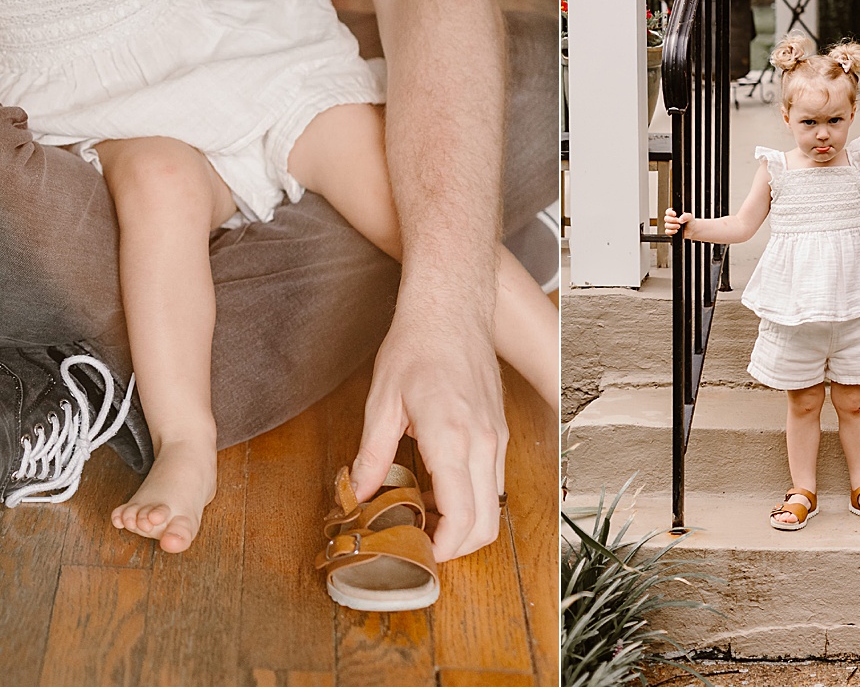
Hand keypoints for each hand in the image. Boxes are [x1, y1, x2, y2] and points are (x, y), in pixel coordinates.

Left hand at [352, 299, 506, 562]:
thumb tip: (359, 495)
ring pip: (495, 505)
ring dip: (465, 523)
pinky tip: (440, 484)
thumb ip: (372, 455)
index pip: (462, 517)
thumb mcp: (381, 401)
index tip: (417, 551)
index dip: (442, 548)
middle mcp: (483, 443)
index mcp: (452, 438)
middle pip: (486, 524)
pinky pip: (494, 481)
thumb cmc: (417, 346)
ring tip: (424, 513)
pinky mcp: (500, 430)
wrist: (452, 307)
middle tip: (418, 541)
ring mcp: (497, 437)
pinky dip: (473, 498)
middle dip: (455, 546)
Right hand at [664, 210, 694, 237]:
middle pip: (666, 218)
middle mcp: (671, 219)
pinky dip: (671, 231)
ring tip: (679, 226)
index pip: (668, 211)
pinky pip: (667, 232)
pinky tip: (676, 231)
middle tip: (678, 221)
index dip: (670, 212)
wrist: (693, 231)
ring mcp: (670, 226)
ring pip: (666, 225)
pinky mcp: (671, 232)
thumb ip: (686, 216)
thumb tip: (680, 220)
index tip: (675, 214)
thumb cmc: (690, 222)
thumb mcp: (690, 217)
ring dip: (672, 226)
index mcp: (674, 214)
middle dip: (672, 220)